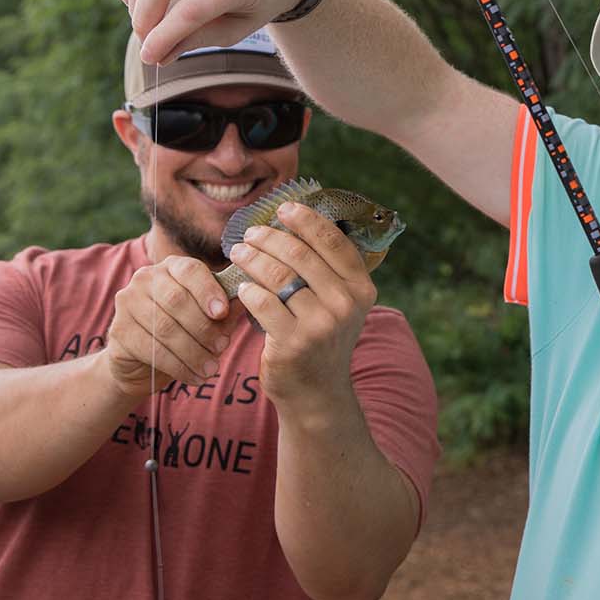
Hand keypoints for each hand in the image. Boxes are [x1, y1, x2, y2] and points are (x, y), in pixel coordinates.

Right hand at [105, 255, 235, 397]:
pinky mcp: (118, 331)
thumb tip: (251, 296)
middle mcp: (146, 278)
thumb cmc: (185, 333)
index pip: (190, 270)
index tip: (222, 312)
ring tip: (211, 368)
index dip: (207, 290)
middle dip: (203, 328)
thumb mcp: (210, 319)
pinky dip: (177, 366)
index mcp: (172, 268)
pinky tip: (193, 376)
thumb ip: (228, 307)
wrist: (144, 363)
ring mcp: (127, 303)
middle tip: (221, 348)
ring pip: (165, 328)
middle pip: (177, 300)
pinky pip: (152, 349)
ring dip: (193, 352)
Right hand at [119, 0, 309, 63]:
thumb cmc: (259, 0)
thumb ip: (199, 39)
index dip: (163, 37)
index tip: (149, 57)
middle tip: (148, 43)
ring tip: (148, 25)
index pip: (191, 10)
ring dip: (134, 3)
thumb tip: (157, 55)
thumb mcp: (240, 28)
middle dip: (143, 20)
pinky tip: (142, 2)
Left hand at [224, 201, 377, 409]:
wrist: (317, 392)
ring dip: (253, 259)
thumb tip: (297, 222)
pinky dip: (249, 291)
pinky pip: (263, 303)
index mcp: (361, 288)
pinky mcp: (293, 342)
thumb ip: (328, 270)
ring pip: (278, 276)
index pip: (333, 241)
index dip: (307, 219)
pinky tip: (242, 287)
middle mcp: (345, 304)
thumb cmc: (322, 338)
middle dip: (270, 238)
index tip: (284, 208)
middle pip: (300, 254)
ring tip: (239, 252)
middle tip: (250, 234)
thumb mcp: (340, 304)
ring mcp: (320, 324)